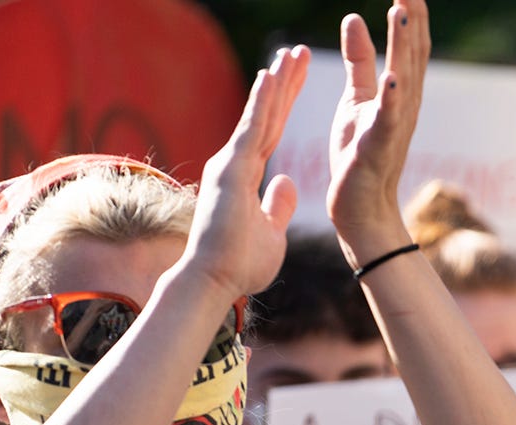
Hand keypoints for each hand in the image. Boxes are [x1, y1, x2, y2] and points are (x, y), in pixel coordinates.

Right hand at [183, 47, 309, 301]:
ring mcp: (232, 164)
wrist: (215, 282)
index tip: (297, 76)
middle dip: (285, 83)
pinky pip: (250, 130)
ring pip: (259, 116)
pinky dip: (262, 104)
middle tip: (300, 51)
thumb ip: (277, 205)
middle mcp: (237, 163)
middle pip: (267, 115)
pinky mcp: (231, 171)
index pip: (273, 130)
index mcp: (247, 174)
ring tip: (291, 54)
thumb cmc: (239, 265)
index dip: (285, 103)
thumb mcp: (271, 232)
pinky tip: (271, 77)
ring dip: (276, 83)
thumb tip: (286, 183)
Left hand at [327, 3, 430, 260]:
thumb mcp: (356, 98)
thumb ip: (359, 60)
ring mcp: (394, 125)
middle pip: (412, 54)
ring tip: (402, 10)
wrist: (361, 208)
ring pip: (403, 78)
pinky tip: (393, 76)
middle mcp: (404, 105)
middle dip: (412, 18)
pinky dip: (392, 98)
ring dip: (404, 45)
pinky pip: (387, 119)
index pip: (409, 44)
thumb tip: (353, 18)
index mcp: (399, 91)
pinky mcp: (378, 146)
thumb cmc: (360, 155)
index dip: (409, 12)